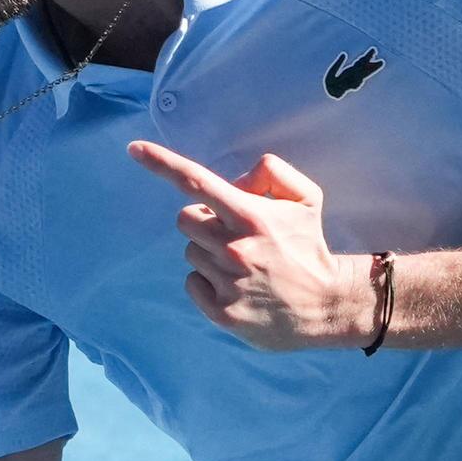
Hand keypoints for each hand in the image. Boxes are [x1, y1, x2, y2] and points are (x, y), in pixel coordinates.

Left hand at [128, 140, 372, 350]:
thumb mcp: (306, 198)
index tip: (134, 149)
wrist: (327, 305)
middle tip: (232, 232)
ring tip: (242, 263)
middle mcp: (234, 249)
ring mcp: (226, 282)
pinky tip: (235, 286)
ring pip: (190, 251)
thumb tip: (234, 181)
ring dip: (209, 252)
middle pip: (185, 218)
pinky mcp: (221, 311)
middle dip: (203, 219)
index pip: (198, 182)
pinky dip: (207, 281)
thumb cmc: (309, 246)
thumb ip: (272, 174)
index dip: (162, 163)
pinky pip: (191, 282)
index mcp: (252, 217)